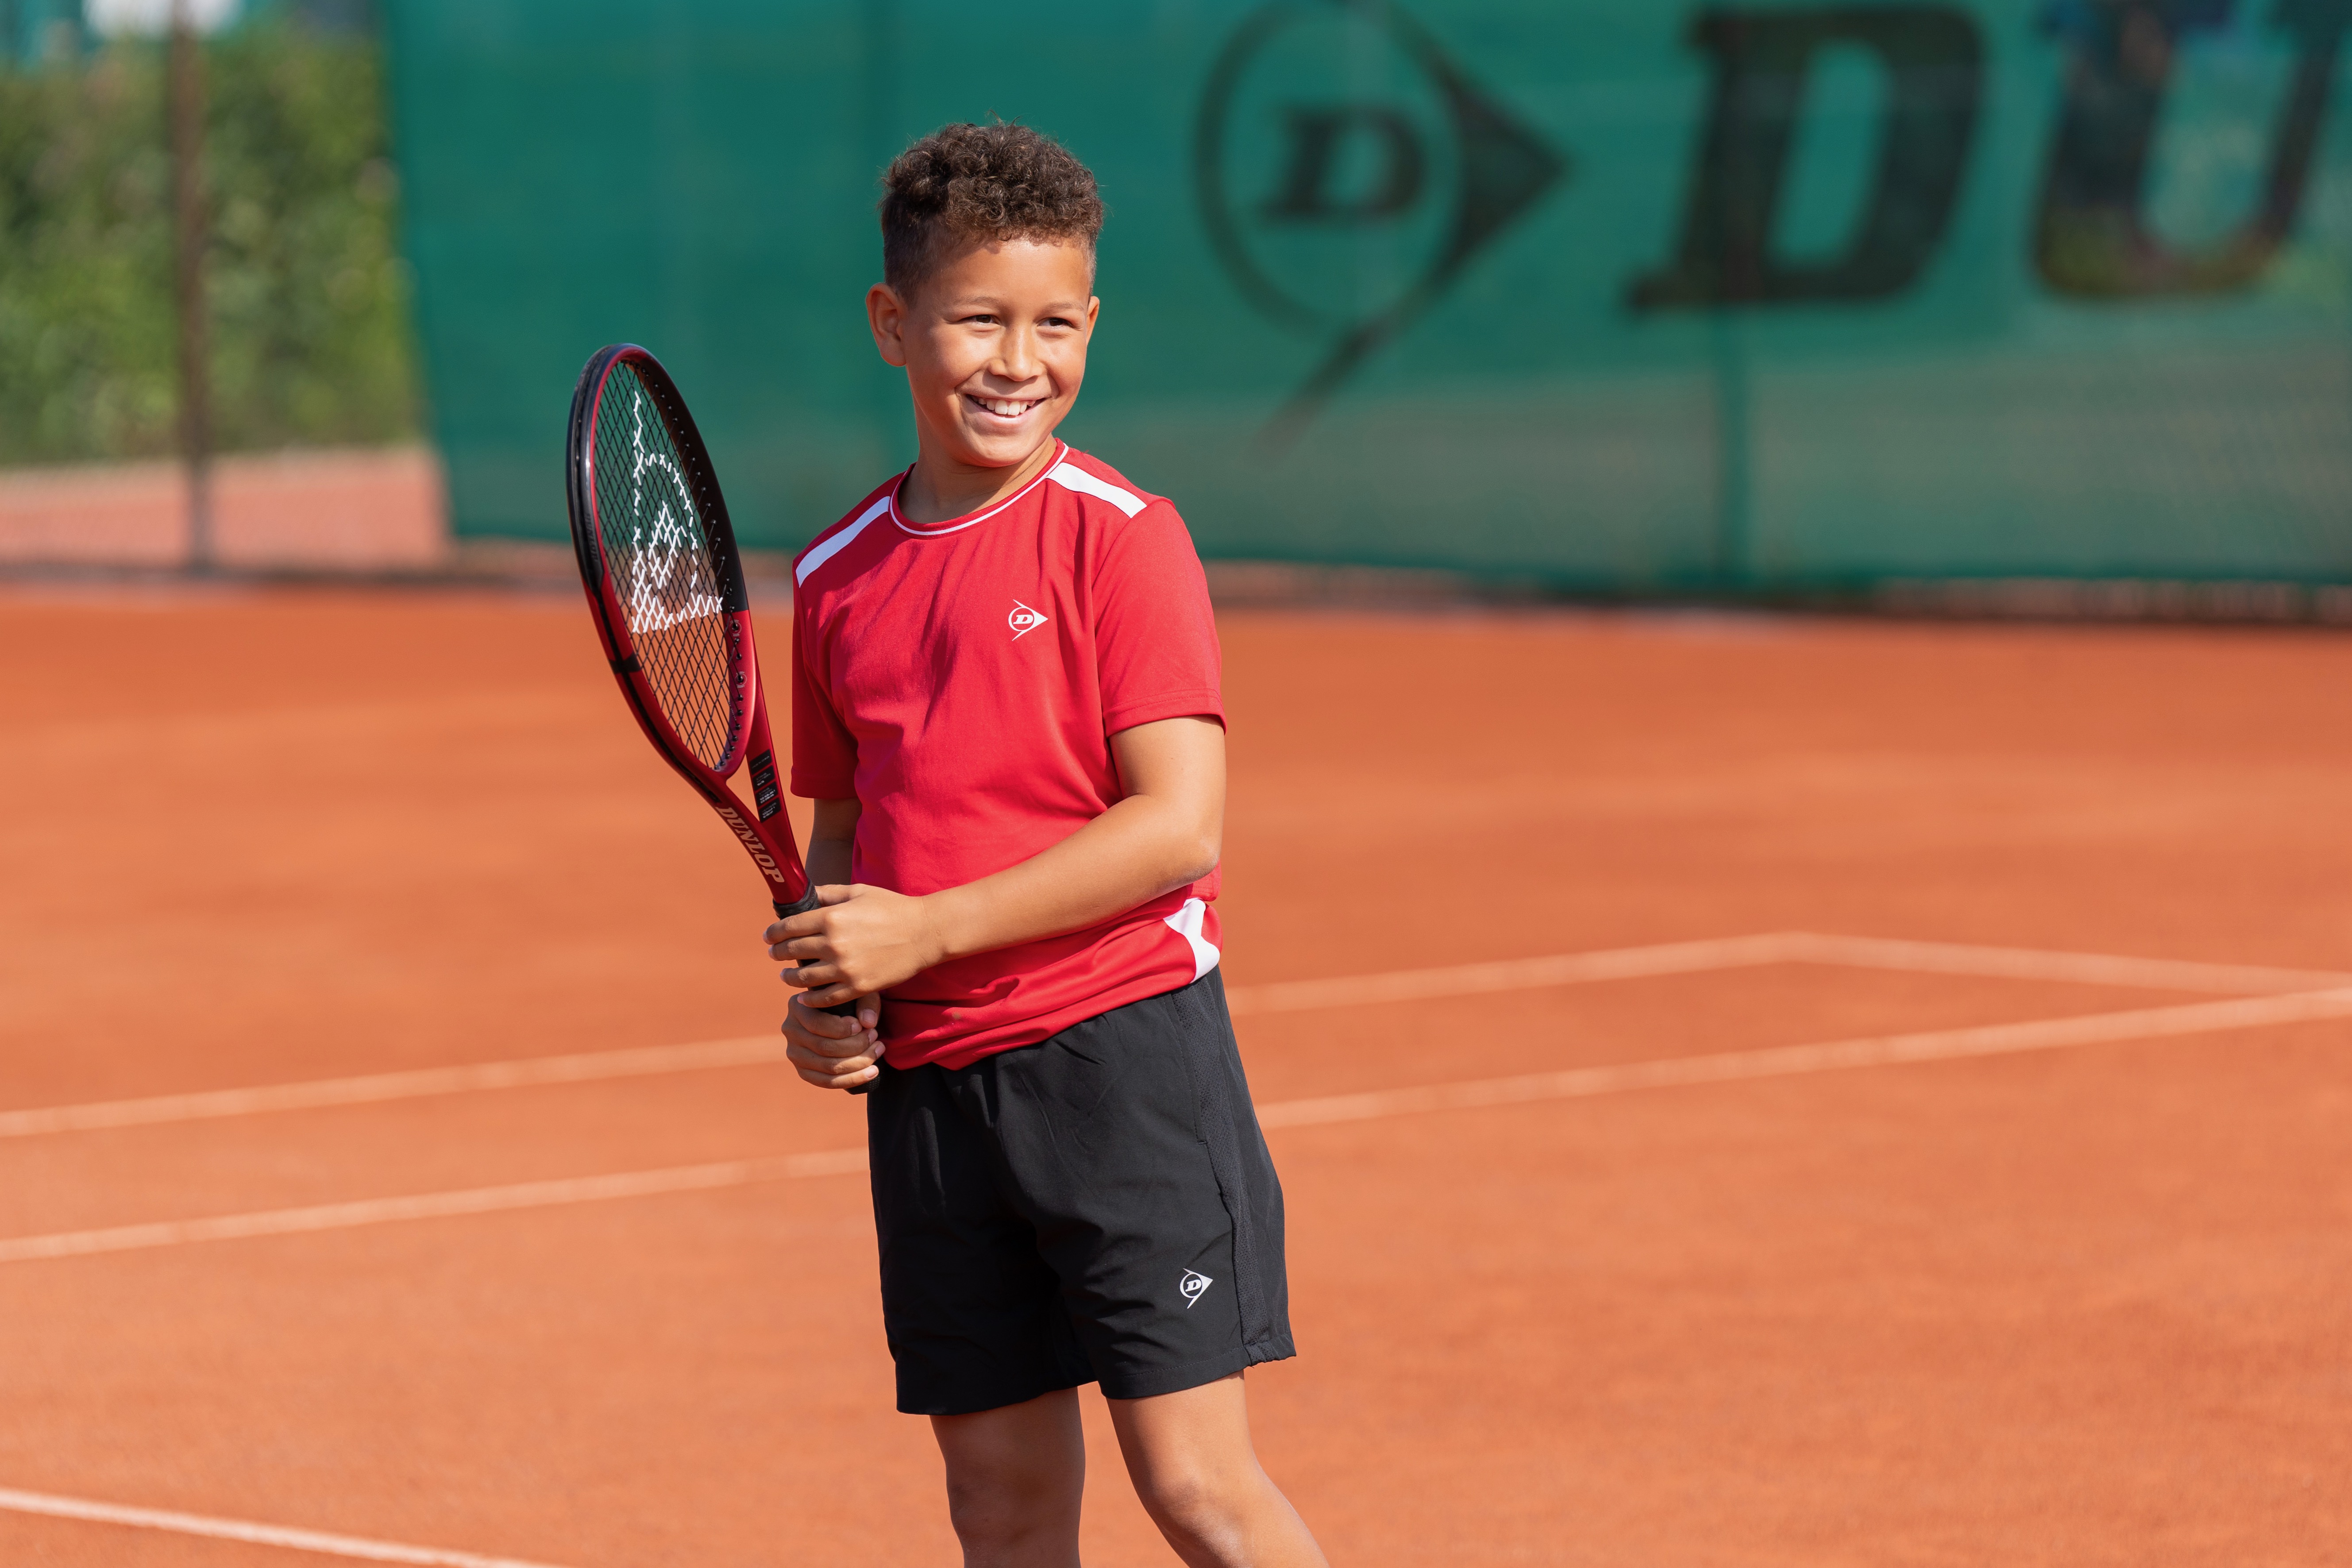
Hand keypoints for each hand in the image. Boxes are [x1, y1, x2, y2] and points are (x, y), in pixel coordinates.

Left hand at [764, 883, 946, 1006]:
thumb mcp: (859, 891)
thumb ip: (829, 893)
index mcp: (831, 917)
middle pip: (792, 951)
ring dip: (789, 977)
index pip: (789, 927)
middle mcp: (834, 943)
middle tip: (774, 954)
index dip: (774, 933)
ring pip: (803, 977)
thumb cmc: (893, 907)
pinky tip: (803, 997)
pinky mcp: (858, 987)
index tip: (769, 936)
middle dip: (778, 953)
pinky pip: (825, 998)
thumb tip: (806, 895)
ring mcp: (845, 968)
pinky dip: (810, 999)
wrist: (925, 933)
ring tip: (785, 975)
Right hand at [781, 990, 884, 1091]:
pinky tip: (873, 1071)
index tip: (862, 1027)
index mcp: (797, 1006)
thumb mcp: (858, 993)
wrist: (842, 1015)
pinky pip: (827, 1082)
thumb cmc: (850, 1001)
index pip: (816, 1024)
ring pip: (828, 1067)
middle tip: (875, 1037)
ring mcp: (794, 1053)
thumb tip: (868, 1023)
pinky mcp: (803, 1071)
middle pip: (824, 1047)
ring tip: (878, 1050)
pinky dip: (852, 1079)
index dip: (842, 1029)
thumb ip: (866, 1003)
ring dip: (859, 1062)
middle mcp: (790, 1030)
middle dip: (856, 1045)